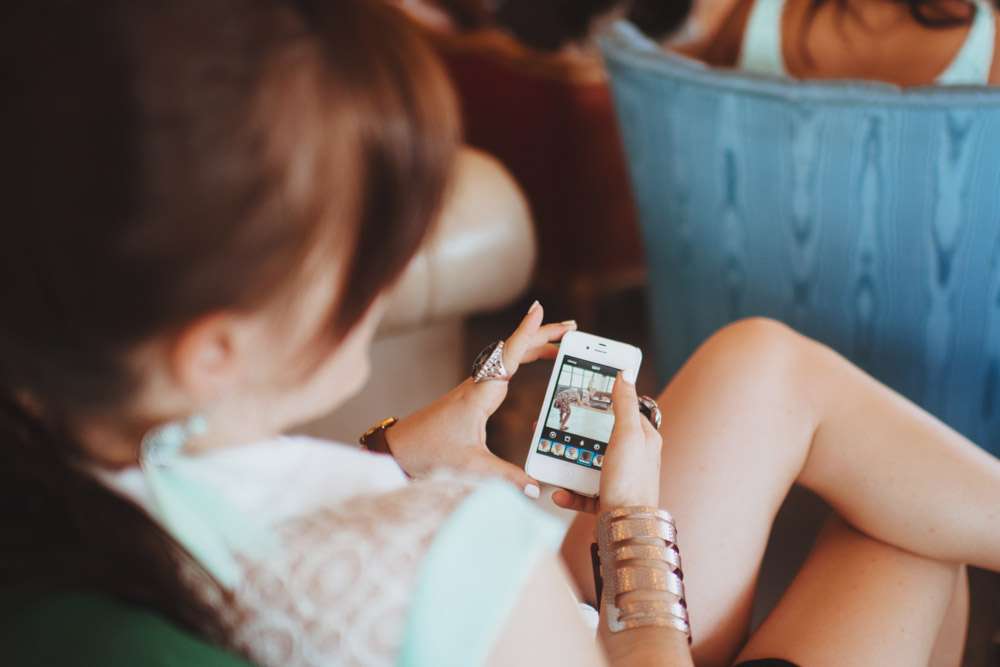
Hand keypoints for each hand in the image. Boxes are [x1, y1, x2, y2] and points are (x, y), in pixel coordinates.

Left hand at [386, 301, 576, 496]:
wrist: (399, 448)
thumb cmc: (429, 452)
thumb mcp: (471, 467)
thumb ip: (506, 476)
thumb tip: (535, 488)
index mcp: (482, 393)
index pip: (510, 355)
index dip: (527, 332)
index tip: (539, 309)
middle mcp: (480, 384)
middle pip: (515, 350)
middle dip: (543, 336)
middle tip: (571, 328)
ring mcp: (476, 387)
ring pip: (510, 358)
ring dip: (534, 347)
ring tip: (561, 344)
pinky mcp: (473, 395)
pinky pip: (503, 369)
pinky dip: (522, 360)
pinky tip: (532, 364)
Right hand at [551, 372, 661, 512]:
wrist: (627, 529)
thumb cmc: (631, 481)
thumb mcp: (627, 435)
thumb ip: (625, 404)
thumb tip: (625, 375)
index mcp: (644, 439)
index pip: (626, 409)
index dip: (607, 398)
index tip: (586, 390)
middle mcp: (633, 458)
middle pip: (601, 436)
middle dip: (578, 431)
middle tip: (558, 423)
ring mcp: (619, 479)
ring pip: (588, 463)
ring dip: (568, 462)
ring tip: (552, 455)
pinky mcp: (606, 500)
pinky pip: (583, 492)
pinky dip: (569, 492)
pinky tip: (558, 492)